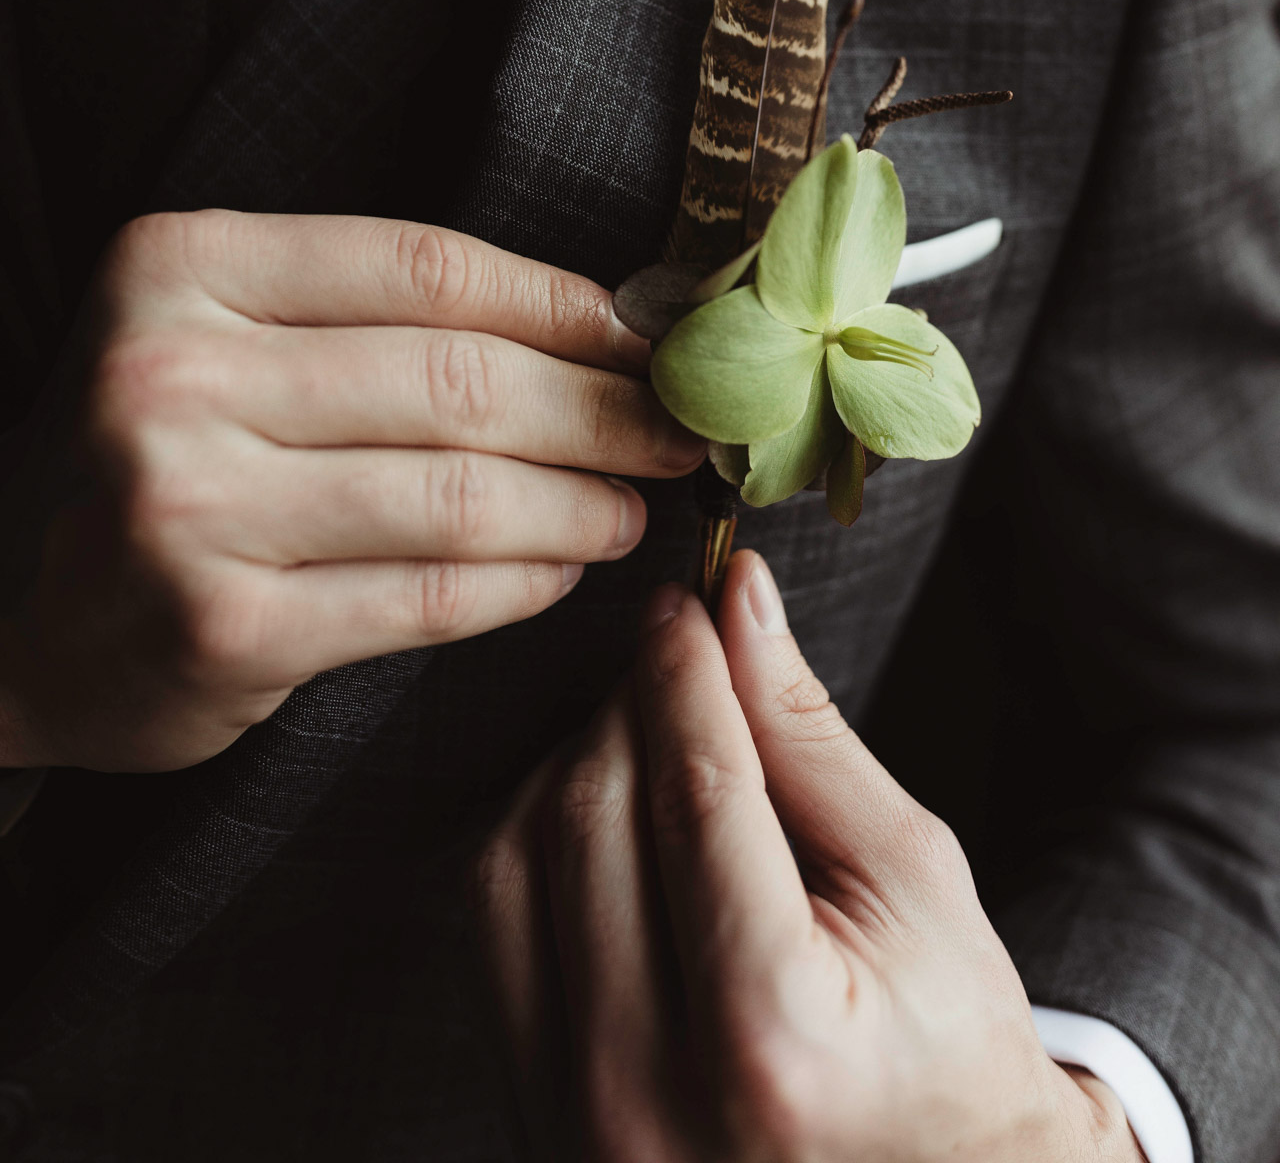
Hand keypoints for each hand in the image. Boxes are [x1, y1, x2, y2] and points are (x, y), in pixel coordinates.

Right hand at [0, 211, 701, 771]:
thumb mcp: (216, 335)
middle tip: (679, 428)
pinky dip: (520, 584)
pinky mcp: (222, 630)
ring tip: (632, 504)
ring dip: (578, 502)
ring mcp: (190, 507)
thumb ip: (370, 318)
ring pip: (457, 494)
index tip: (650, 336)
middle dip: (600, 408)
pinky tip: (563, 569)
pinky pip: (426, 598)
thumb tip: (595, 323)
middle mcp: (172, 374)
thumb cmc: (146, 454)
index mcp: (179, 266)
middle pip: (457, 380)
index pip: (426, 269)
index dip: (564, 304)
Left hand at [474, 551, 1145, 1161]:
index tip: (687, 596)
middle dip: (632, 702)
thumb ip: (808, 736)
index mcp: (773, 1037)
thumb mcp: (913, 879)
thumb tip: (737, 600)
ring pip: (516, 856)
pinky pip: (491, 926)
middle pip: (591, 814)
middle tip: (682, 651)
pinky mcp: (532, 1114)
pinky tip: (612, 817)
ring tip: (656, 741)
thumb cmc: (947, 1039)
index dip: (684, 669)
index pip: (696, 793)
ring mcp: (574, 1120)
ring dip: (578, 763)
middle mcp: (648, 1094)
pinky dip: (539, 839)